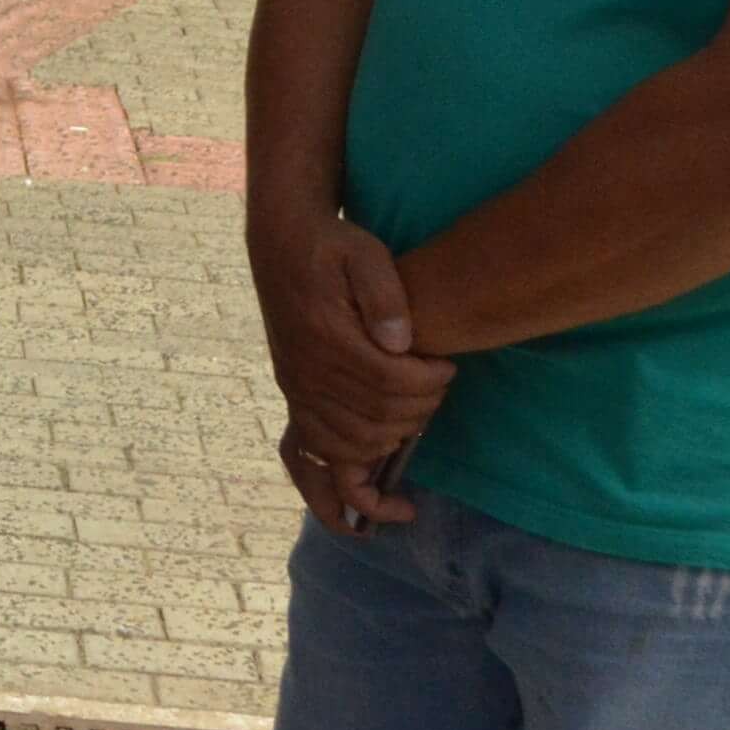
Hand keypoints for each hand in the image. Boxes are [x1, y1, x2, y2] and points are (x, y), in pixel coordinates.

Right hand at [252, 209, 452, 530]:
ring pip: (351, 445)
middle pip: (377, 418)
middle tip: (440, 384)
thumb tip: (403, 342)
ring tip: (419, 418)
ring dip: (393, 440)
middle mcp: (306, 373)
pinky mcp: (295, 400)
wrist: (283, 243)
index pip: (389, 383)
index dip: (428, 382)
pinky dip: (343, 482)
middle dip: (420, 409)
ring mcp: (298, 392)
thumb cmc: (331, 246)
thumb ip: (383, 292)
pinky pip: (312, 460)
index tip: (446, 366)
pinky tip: (374, 485)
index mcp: (325, 337)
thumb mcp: (361, 251)